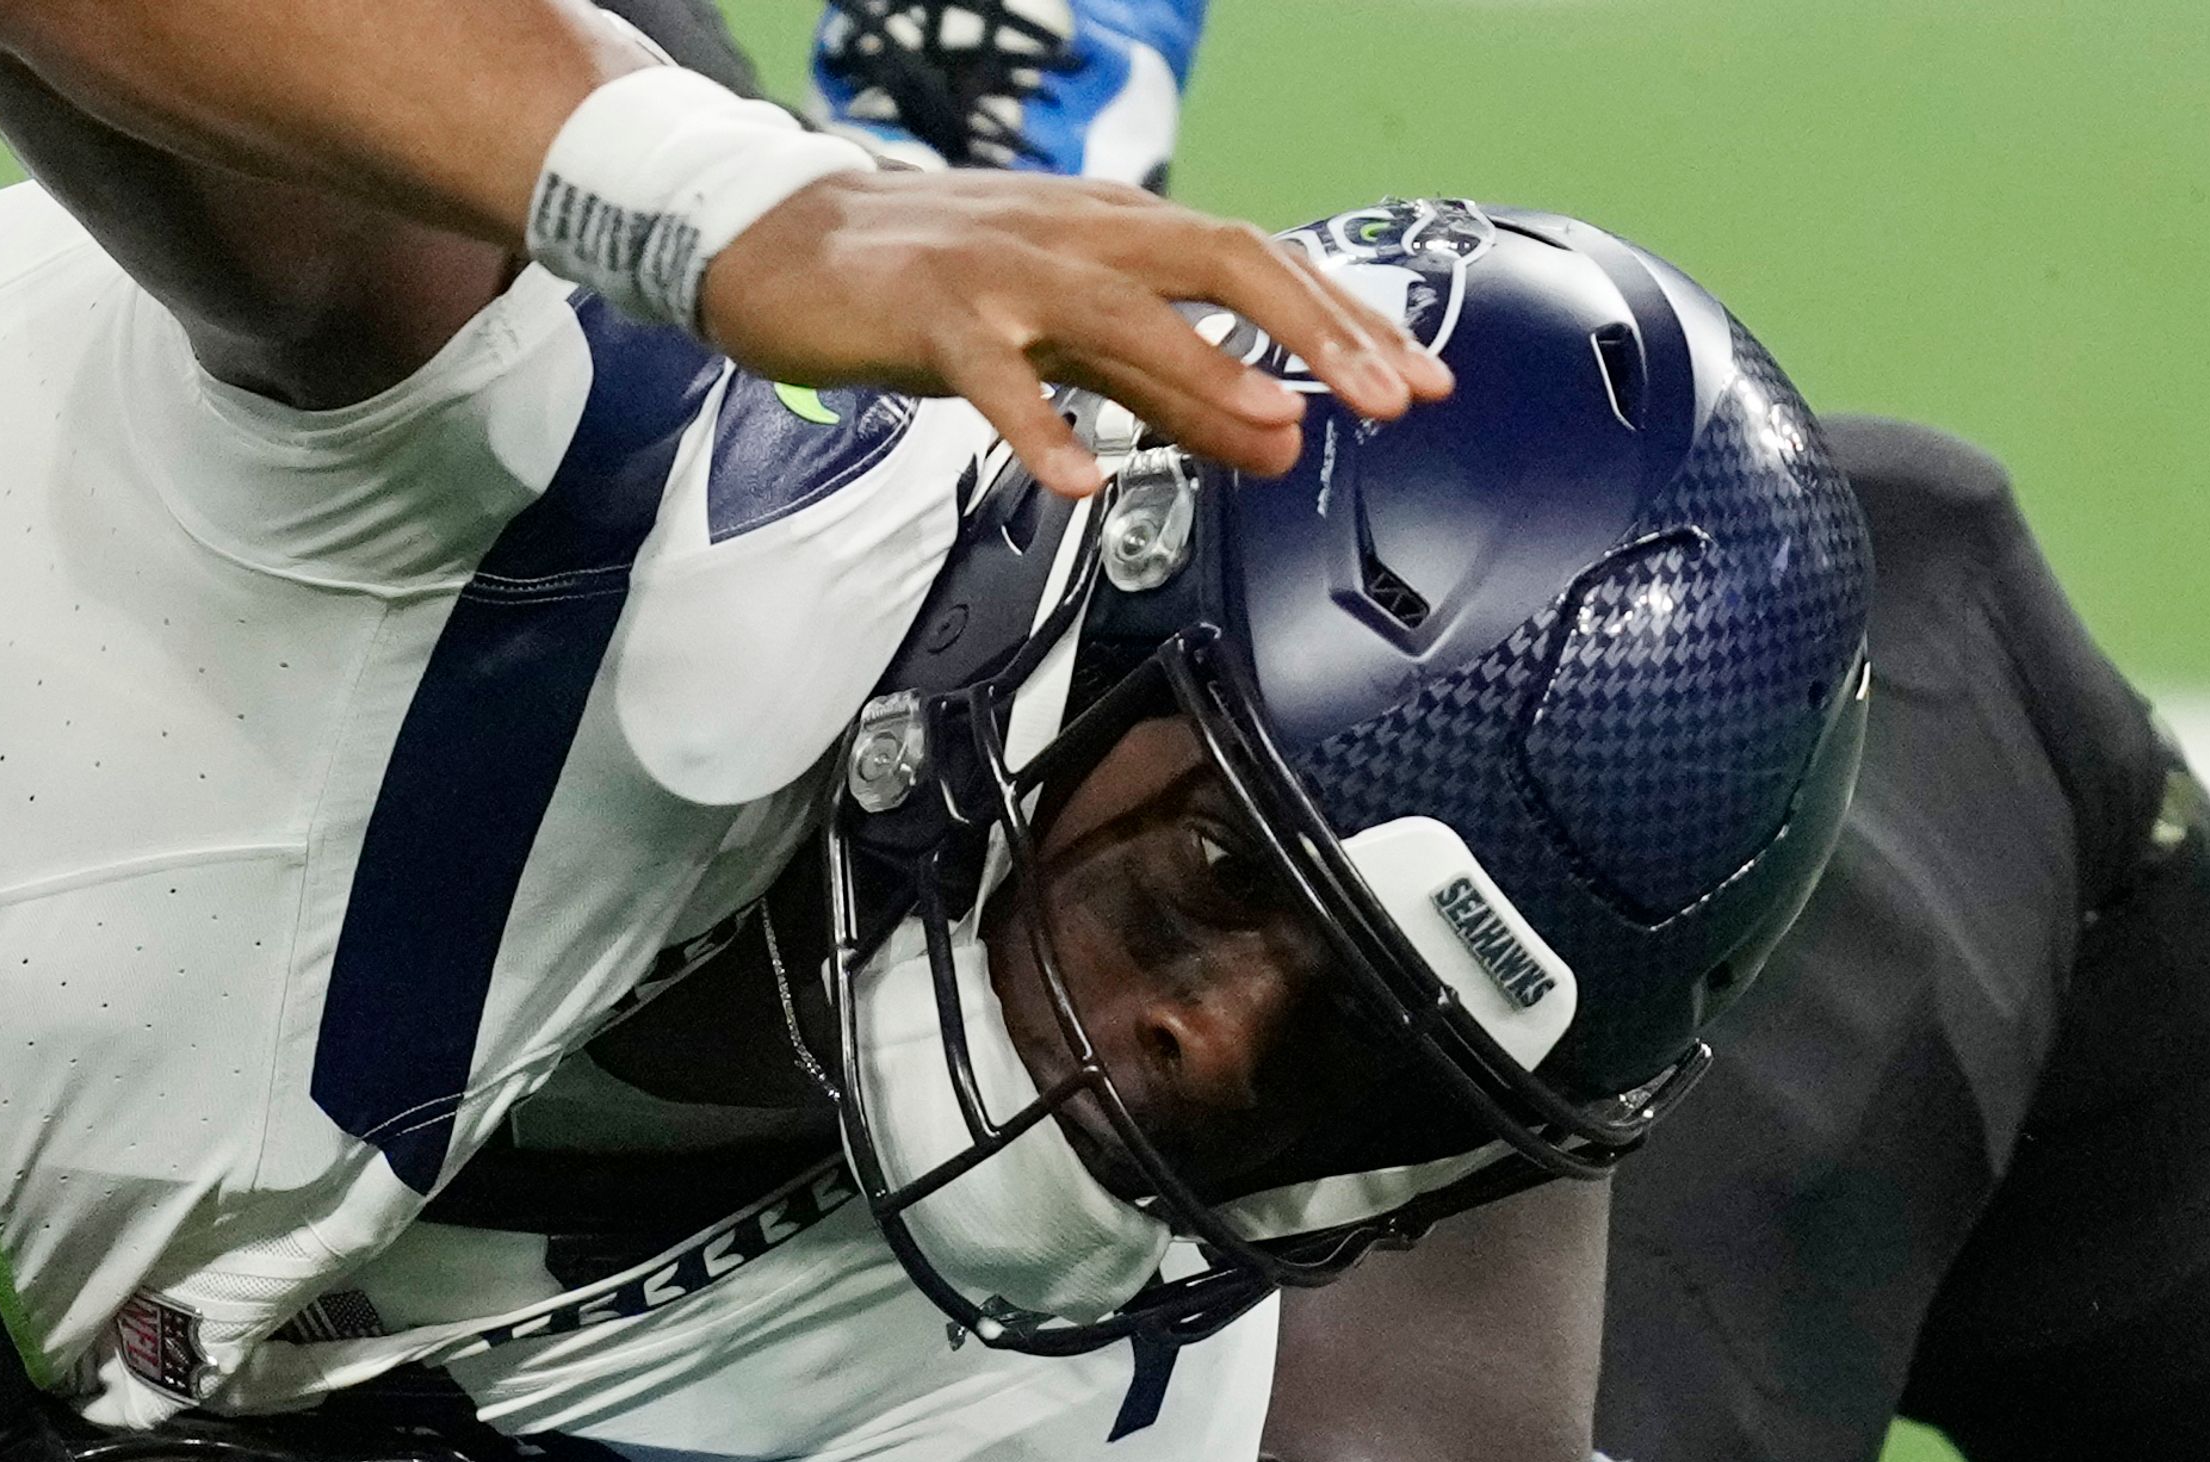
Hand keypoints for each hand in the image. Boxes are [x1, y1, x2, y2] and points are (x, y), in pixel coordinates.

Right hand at [698, 169, 1450, 499]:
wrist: (789, 247)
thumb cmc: (937, 290)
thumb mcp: (1075, 347)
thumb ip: (1176, 395)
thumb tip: (1283, 440)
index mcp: (1121, 235)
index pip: (1259, 262)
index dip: (1344, 318)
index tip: (1419, 380)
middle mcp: (1079, 235)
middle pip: (1218, 259)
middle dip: (1311, 328)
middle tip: (1385, 397)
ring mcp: (1004, 269)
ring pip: (1118, 305)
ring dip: (1203, 362)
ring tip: (1271, 420)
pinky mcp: (929, 312)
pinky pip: (992, 369)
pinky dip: (1037, 424)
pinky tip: (1077, 478)